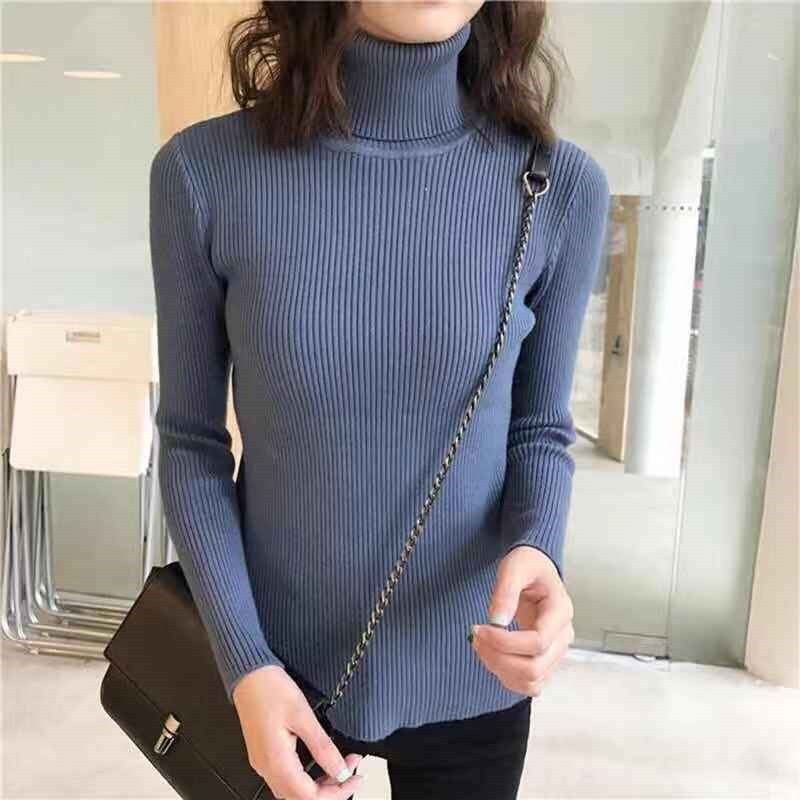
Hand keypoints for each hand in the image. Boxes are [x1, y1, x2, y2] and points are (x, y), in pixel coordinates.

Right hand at [233, 665, 363, 799]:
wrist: (248, 674)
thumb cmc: (270, 688)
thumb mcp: (302, 715)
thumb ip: (322, 747)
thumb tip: (341, 771)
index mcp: (275, 761)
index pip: (309, 797)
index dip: (336, 793)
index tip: (355, 778)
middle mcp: (266, 768)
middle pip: (301, 799)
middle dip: (331, 791)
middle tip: (352, 773)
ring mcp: (263, 763)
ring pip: (293, 792)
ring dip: (319, 786)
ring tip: (340, 768)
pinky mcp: (264, 756)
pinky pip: (287, 780)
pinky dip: (307, 779)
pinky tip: (321, 766)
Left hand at [469, 545, 573, 696]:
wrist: (535, 570)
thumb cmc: (527, 564)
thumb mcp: (514, 567)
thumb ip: (506, 593)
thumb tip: (496, 622)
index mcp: (561, 611)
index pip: (538, 642)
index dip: (505, 642)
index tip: (479, 629)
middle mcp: (563, 636)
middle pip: (534, 668)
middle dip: (498, 658)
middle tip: (475, 637)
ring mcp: (556, 651)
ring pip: (531, 681)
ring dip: (500, 670)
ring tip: (481, 645)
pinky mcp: (545, 660)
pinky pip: (529, 683)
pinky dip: (506, 676)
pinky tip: (491, 655)